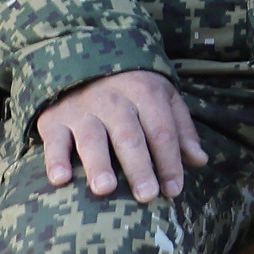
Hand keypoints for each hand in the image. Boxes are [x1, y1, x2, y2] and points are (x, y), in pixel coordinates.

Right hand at [38, 69, 205, 202]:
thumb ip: (181, 130)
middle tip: (147, 196)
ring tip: (106, 189)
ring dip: (99, 165)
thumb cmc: (133, 88)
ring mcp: (82, 109)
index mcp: (146, 93)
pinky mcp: (53, 118)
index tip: (173, 191)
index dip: (169, 162)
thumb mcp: (164, 99)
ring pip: (92, 139)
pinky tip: (60, 179)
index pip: (162, 132)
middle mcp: (113, 100)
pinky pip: (54, 140)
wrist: (84, 58)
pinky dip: (55, 159)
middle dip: (139, 167)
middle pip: (130, 138)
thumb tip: (200, 161)